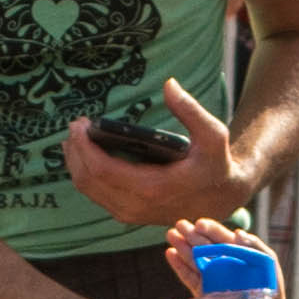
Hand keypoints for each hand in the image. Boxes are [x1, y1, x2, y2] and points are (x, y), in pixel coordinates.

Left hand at [62, 77, 246, 231]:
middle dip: (75, 151)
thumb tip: (169, 85)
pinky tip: (84, 155)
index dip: (84, 146)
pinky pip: (96, 195)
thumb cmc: (216, 163)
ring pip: (89, 190)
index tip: (79, 123)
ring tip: (75, 138)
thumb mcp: (213, 134)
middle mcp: (138, 206)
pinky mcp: (130, 214)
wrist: (223, 196)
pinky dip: (85, 175)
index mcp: (153, 188)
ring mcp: (132, 213)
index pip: (102, 170)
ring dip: (76, 163)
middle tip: (74, 126)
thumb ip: (191, 110)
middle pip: (88, 180)